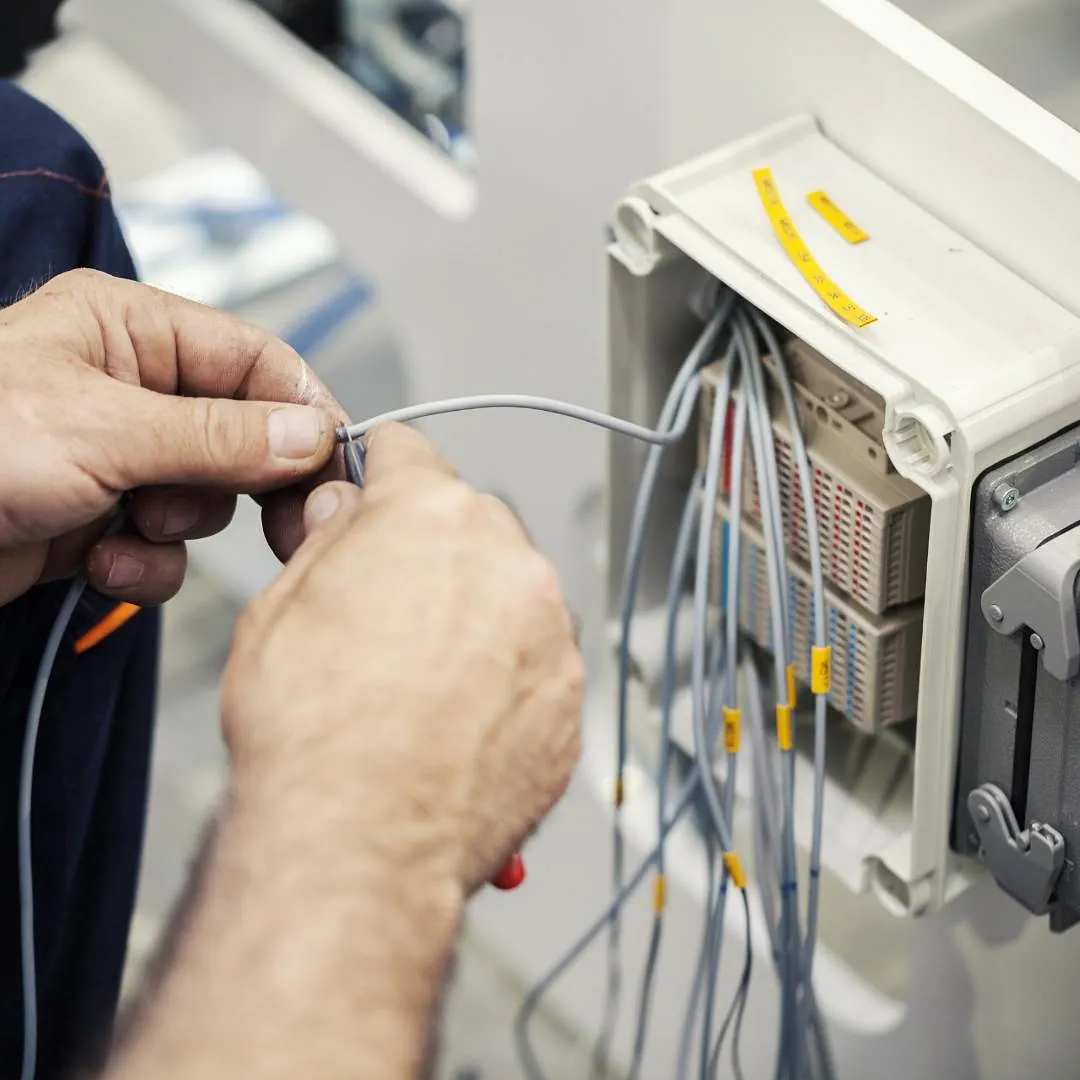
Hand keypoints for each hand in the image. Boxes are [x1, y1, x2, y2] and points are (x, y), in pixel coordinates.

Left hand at [0, 269, 345, 605]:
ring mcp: (118, 457)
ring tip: (131, 525)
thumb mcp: (102, 430)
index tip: (335, 465)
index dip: (303, 410)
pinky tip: (102, 563)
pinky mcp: (103, 517)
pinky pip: (166, 544)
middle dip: (254, 483)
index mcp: (132, 332)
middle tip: (293, 528)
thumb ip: (217, 435)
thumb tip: (312, 436)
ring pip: (209, 498)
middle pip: (244, 433)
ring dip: (182, 526)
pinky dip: (147, 563)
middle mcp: (133, 388)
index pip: (255, 360)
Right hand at [220, 424, 583, 895]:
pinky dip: (506, 680)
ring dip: (476, 620)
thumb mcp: (279, 609)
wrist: (360, 842)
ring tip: (419, 683)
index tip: (377, 487)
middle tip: (388, 610)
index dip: (379, 471)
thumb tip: (349, 513)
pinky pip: (537, 665)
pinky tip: (456, 721)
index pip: (408, 455)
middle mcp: (506, 561)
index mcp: (431, 516)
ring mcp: (549, 631)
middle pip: (471, 527)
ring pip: (511, 598)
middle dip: (433, 553)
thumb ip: (329, 541)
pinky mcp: (570, 699)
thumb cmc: (311, 735)